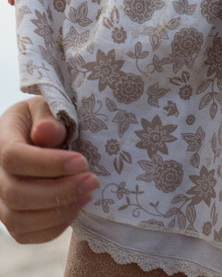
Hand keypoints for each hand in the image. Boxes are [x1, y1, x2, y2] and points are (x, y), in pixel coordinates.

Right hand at [0, 97, 97, 242]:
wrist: (37, 136)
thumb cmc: (44, 119)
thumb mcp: (46, 106)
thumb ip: (49, 117)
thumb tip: (47, 133)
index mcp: (2, 142)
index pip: (14, 158)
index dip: (48, 164)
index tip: (81, 161)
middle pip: (17, 194)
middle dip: (59, 191)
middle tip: (92, 181)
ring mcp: (0, 200)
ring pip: (18, 220)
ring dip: (57, 212)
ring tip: (87, 195)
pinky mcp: (12, 217)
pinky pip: (25, 235)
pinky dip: (52, 228)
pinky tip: (75, 209)